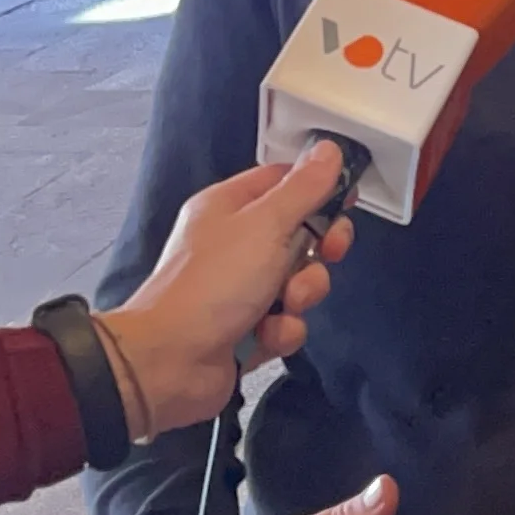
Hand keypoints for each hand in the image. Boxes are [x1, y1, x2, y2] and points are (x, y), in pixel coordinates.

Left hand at [102, 144, 356, 441]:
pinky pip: (287, 321)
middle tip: (324, 254)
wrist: (170, 362)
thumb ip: (303, 189)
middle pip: (300, 235)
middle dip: (318, 251)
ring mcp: (239, 289)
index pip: (284, 182)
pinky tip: (264, 334)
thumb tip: (329, 151)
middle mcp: (233, 245)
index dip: (319, 190)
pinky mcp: (247, 328)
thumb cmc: (208, 287)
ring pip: (299, 282)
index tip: (345, 202)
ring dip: (301, 295)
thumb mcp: (266, 225)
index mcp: (229, 207)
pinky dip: (283, 330)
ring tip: (283, 304)